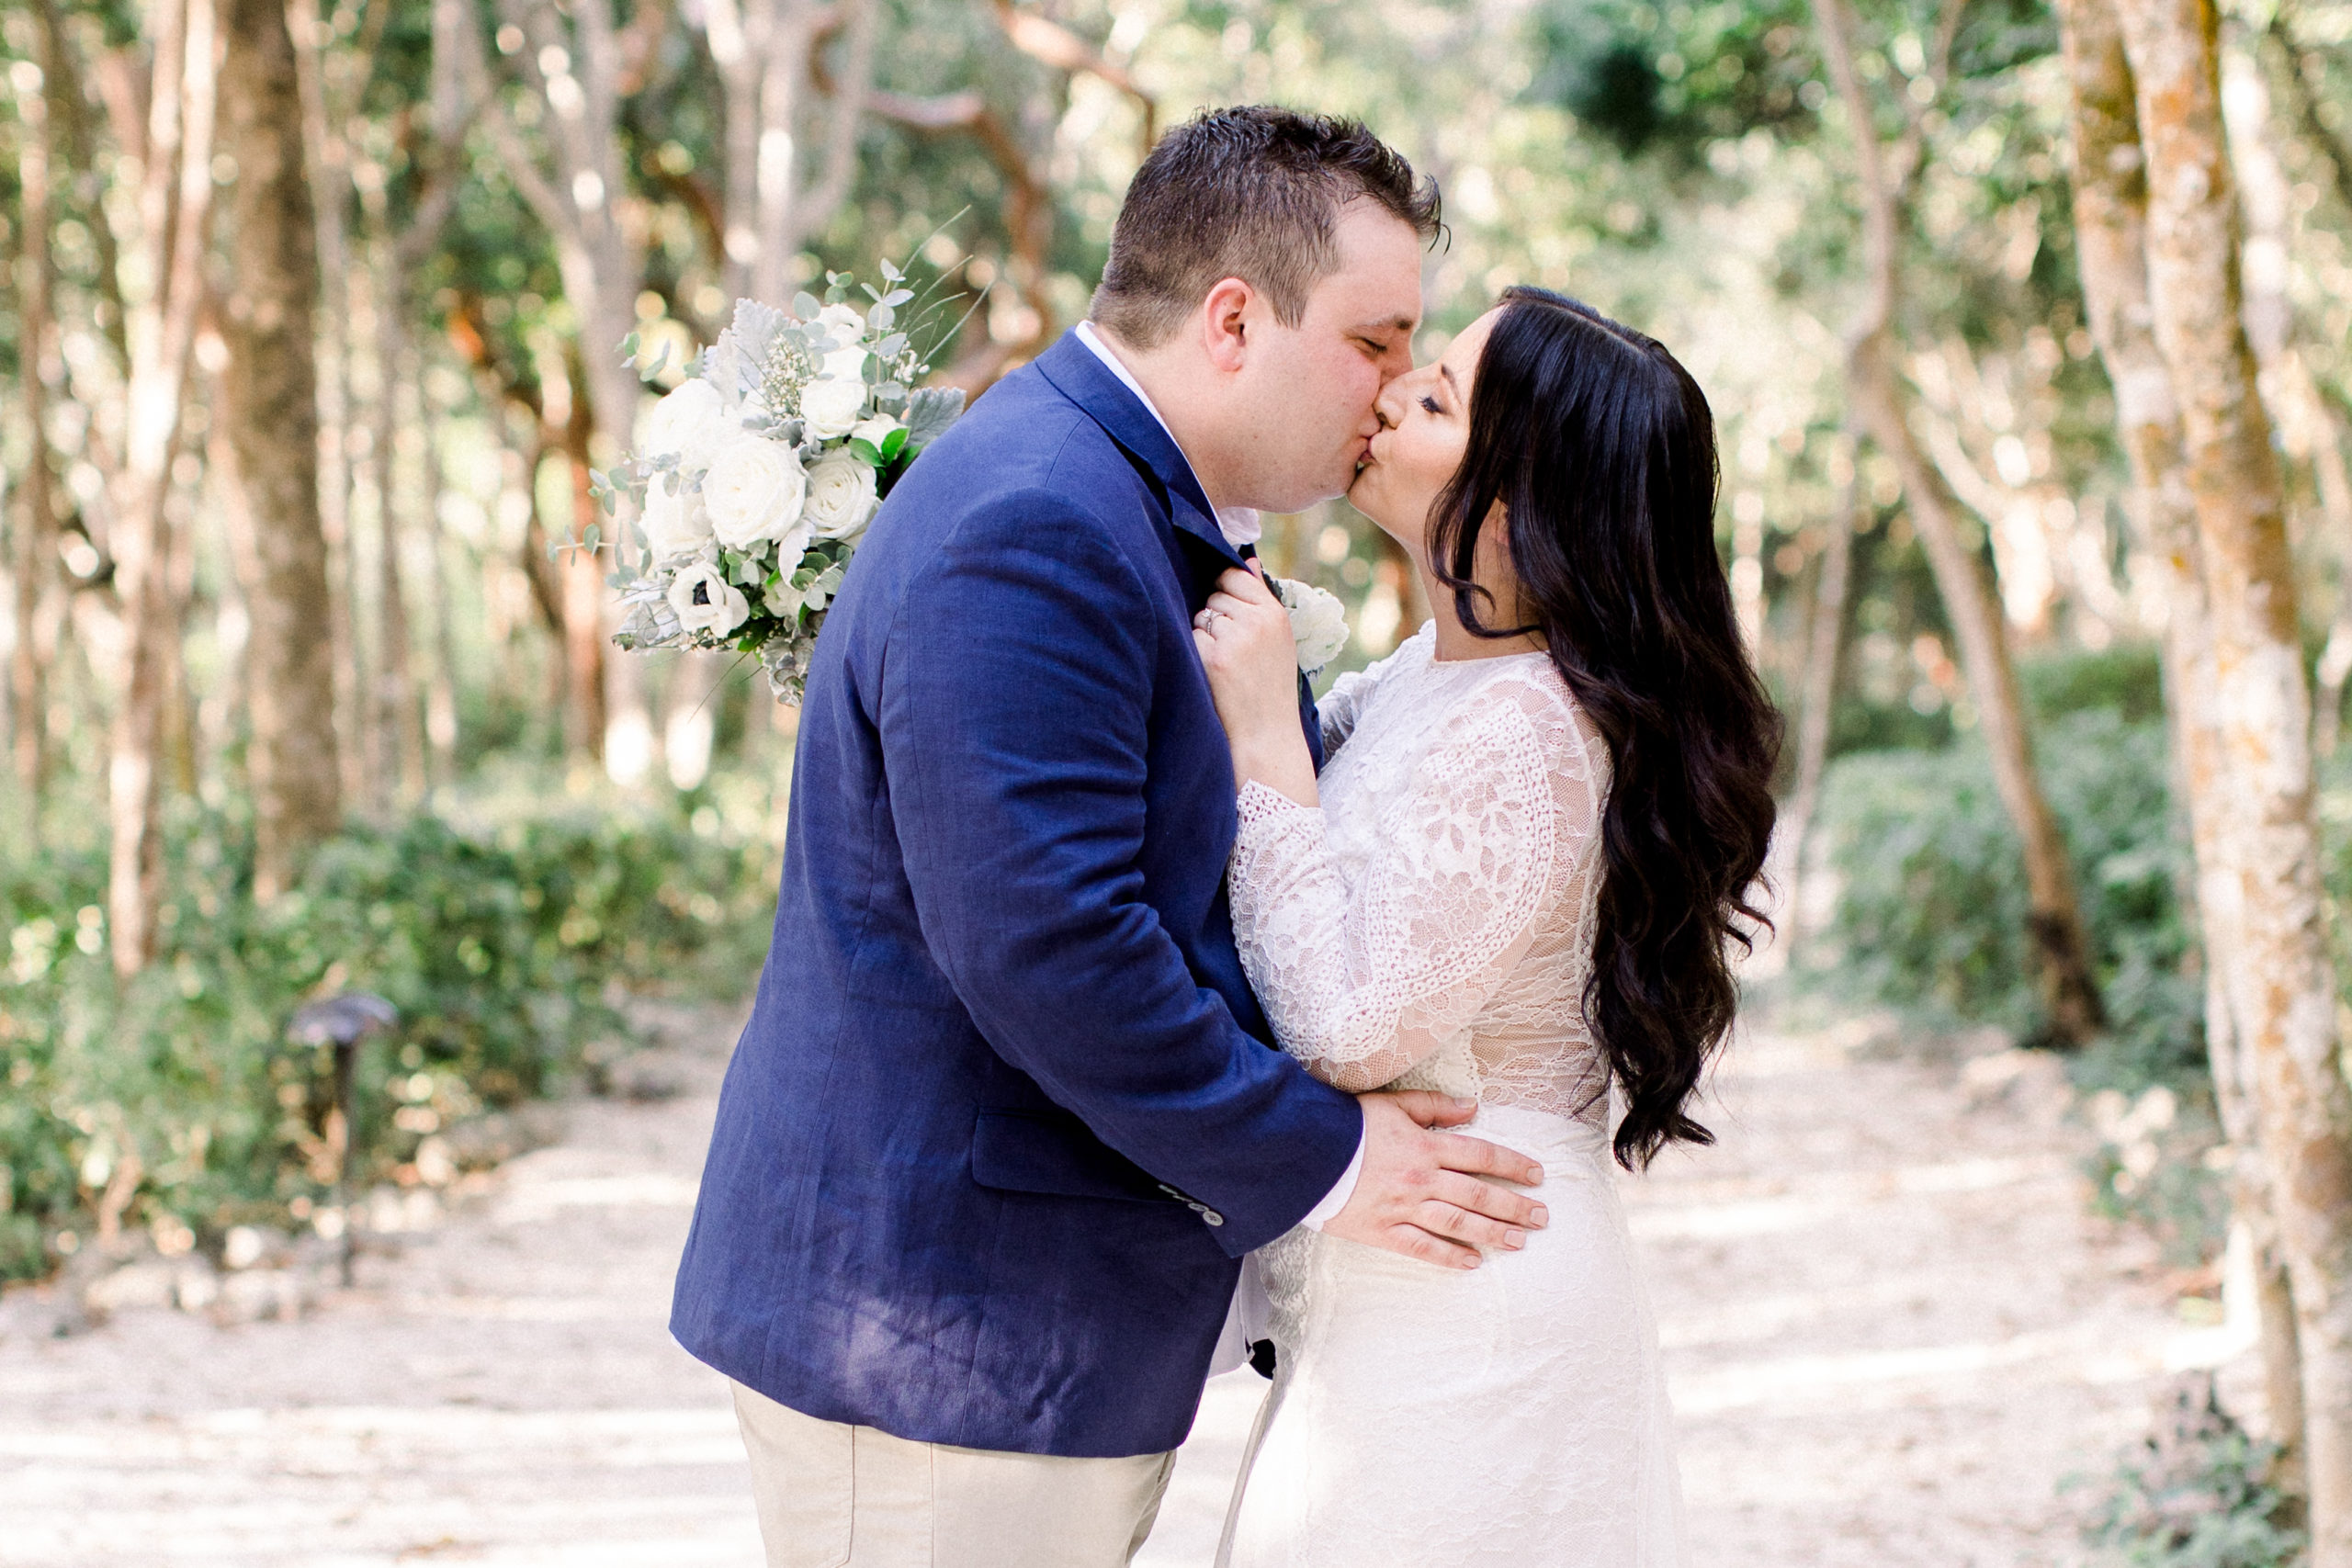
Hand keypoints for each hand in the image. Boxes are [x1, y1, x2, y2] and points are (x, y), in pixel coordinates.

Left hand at [1192, 565, 1316, 803]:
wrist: (1266, 734)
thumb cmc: (1270, 686)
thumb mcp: (1278, 639)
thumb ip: (1261, 599)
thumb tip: (1248, 560)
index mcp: (1275, 614)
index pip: (1236, 576)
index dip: (1225, 591)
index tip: (1228, 613)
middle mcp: (1257, 621)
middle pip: (1215, 595)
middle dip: (1216, 615)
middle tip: (1231, 648)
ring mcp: (1234, 638)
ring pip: (1201, 616)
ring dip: (1204, 635)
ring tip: (1225, 662)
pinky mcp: (1213, 658)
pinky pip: (1191, 636)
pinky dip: (1196, 652)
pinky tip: (1213, 672)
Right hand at [1324, 1092, 1549, 1268]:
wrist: (1302, 1152)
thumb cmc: (1346, 1125)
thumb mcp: (1391, 1104)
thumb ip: (1434, 1106)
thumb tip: (1472, 1109)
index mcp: (1424, 1146)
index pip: (1480, 1155)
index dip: (1512, 1164)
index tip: (1536, 1175)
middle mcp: (1420, 1179)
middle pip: (1478, 1194)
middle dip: (1514, 1205)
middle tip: (1542, 1216)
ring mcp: (1403, 1208)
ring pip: (1458, 1224)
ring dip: (1492, 1232)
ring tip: (1519, 1240)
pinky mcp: (1383, 1231)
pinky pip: (1422, 1248)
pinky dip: (1449, 1257)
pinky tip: (1472, 1262)